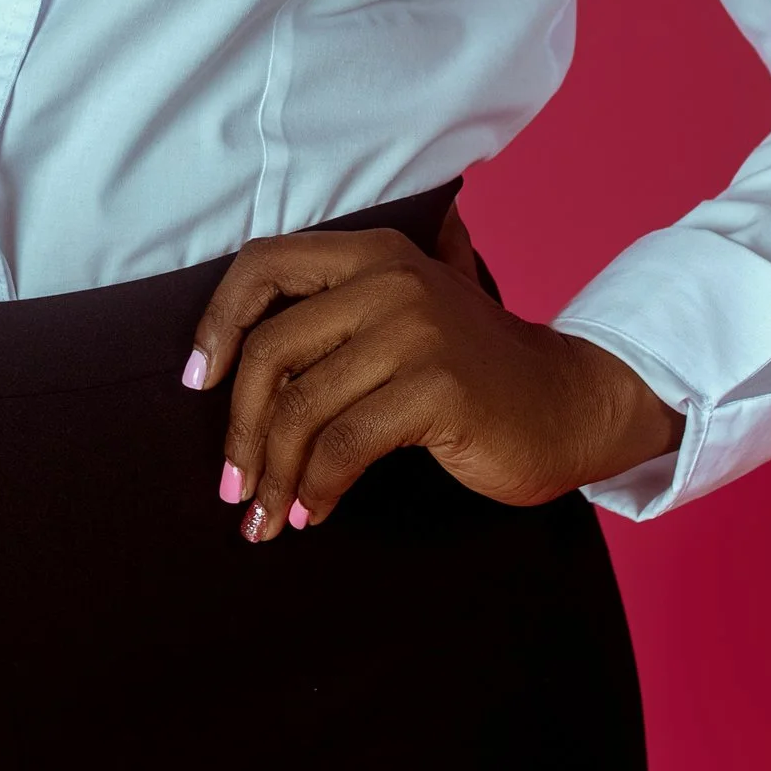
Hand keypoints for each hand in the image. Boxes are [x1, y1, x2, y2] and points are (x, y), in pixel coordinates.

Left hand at [188, 210, 685, 539]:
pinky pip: (344, 446)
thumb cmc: (474, 371)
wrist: (571, 403)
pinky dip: (316, 488)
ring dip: (273, 474)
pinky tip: (311, 514)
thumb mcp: (407, 315)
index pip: (263, 265)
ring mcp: (416, 333)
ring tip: (265, 516)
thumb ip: (337, 314)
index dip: (217, 323)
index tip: (199, 383)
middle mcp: (390, 281)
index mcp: (372, 254)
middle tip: (232, 486)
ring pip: (303, 407)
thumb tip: (230, 359)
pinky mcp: (438, 390)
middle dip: (241, 429)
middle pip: (271, 351)